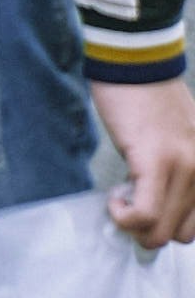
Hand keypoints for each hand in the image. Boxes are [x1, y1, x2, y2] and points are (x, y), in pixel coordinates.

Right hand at [89, 74, 194, 251]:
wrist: (135, 61)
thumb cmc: (148, 98)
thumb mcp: (178, 142)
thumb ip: (179, 175)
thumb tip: (159, 211)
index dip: (167, 227)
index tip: (146, 213)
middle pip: (180, 236)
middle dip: (150, 231)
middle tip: (129, 205)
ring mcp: (184, 168)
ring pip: (161, 233)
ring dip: (136, 225)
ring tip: (123, 196)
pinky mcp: (156, 162)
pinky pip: (144, 215)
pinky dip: (124, 217)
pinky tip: (114, 197)